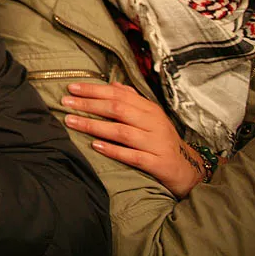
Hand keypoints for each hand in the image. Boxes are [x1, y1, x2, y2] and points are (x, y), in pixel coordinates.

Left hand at [62, 81, 205, 197]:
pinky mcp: (157, 163)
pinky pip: (133, 156)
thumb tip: (115, 85)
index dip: (94, 90)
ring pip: (122, 132)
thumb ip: (133, 101)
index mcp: (150, 109)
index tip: (72, 88)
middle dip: (89, 105)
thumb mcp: (151, 118)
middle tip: (65, 103)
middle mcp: (153, 124)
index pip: (119, 94)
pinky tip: (95, 146)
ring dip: (94, 126)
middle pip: (118, 109)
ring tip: (72, 122)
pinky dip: (113, 150)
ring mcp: (156, 143)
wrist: (188, 170)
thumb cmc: (162, 140)